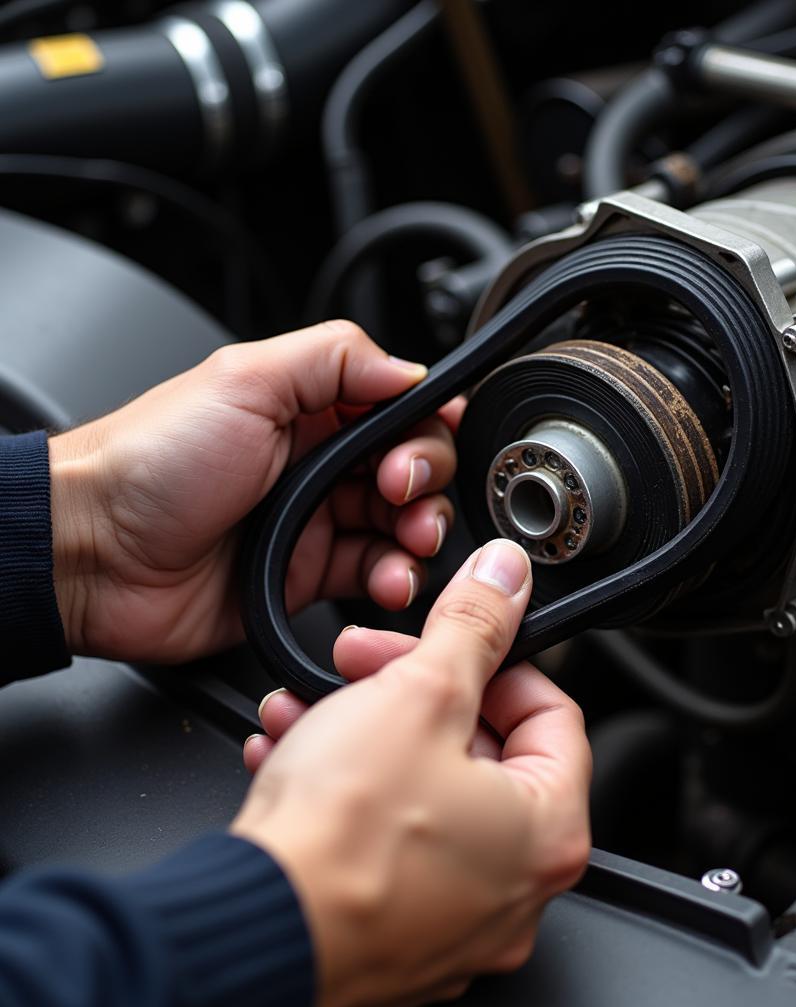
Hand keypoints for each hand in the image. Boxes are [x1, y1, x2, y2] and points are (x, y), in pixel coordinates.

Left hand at [49, 320, 460, 661]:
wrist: (92, 556)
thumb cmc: (148, 465)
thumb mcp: (242, 382)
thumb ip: (334, 359)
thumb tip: (409, 368)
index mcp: (309, 407)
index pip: (400, 408)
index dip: (426, 428)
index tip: (414, 449)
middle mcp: (320, 460)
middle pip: (414, 466)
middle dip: (425, 481)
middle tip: (398, 493)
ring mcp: (317, 520)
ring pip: (405, 525)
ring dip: (420, 534)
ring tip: (404, 544)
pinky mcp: (311, 576)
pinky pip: (376, 575)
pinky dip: (394, 579)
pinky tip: (385, 580)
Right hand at [233, 539, 591, 1006]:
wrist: (253, 932)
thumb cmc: (343, 838)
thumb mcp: (419, 693)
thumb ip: (474, 626)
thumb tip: (505, 578)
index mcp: (547, 831)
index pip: (550, 714)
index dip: (493, 662)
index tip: (450, 644)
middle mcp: (512, 887)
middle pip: (479, 750)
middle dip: (410, 690)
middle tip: (365, 665)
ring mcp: (452, 918)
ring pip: (419, 791)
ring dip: (364, 732)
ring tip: (312, 710)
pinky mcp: (391, 934)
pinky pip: (380, 841)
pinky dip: (342, 794)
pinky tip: (293, 761)